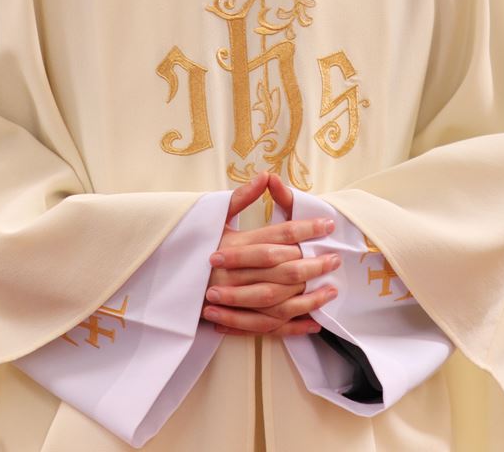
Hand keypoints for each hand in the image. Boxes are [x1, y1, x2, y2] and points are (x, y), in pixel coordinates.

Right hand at [204, 173, 338, 335]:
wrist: (168, 283)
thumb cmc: (195, 247)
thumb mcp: (214, 220)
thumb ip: (241, 198)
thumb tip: (266, 176)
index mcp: (234, 246)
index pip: (278, 236)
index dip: (306, 229)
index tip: (328, 225)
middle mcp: (236, 274)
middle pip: (284, 270)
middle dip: (313, 264)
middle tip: (335, 259)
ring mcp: (236, 300)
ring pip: (280, 301)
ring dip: (309, 297)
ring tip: (332, 290)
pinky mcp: (235, 320)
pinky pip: (269, 326)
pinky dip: (292, 327)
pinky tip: (313, 322)